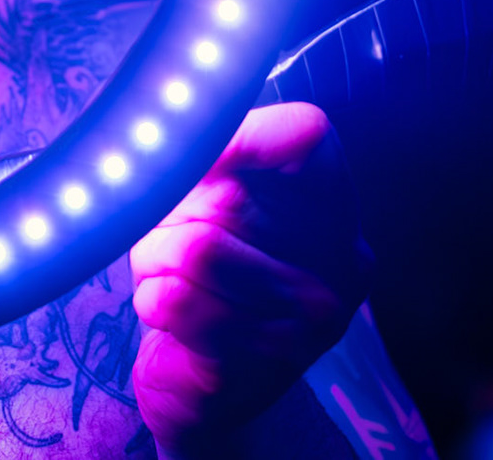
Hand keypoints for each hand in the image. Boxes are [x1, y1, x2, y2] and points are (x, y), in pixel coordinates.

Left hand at [128, 102, 372, 457]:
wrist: (208, 385)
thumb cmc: (205, 274)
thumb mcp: (212, 198)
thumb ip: (205, 152)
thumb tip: (170, 108)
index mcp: (333, 207)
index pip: (306, 133)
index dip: (239, 133)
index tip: (196, 154)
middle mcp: (339, 261)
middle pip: (227, 196)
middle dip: (172, 216)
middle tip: (177, 240)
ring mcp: (310, 319)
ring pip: (195, 250)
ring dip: (154, 263)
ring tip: (173, 281)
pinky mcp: (262, 362)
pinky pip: (177, 301)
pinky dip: (153, 301)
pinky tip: (172, 319)